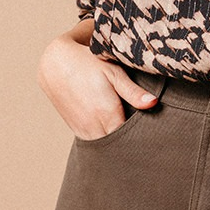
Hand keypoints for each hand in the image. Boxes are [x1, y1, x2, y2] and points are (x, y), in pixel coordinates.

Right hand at [37, 35, 157, 139]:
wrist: (56, 63)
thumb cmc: (89, 64)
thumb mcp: (114, 73)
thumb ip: (133, 92)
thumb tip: (153, 103)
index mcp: (107, 113)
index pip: (129, 138)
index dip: (141, 137)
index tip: (151, 133)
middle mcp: (94, 126)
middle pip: (118, 144)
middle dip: (130, 142)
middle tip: (143, 136)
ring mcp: (83, 130)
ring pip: (105, 146)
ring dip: (116, 142)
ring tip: (128, 132)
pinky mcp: (76, 130)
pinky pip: (94, 142)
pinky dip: (103, 139)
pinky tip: (111, 130)